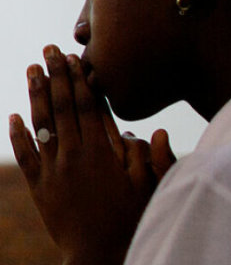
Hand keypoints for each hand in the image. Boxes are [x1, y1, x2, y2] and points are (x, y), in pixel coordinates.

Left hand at [9, 45, 175, 264]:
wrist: (97, 255)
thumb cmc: (127, 219)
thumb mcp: (146, 187)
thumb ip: (149, 157)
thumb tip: (152, 129)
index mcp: (99, 152)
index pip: (86, 106)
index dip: (79, 80)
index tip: (73, 58)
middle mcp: (73, 155)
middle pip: (62, 106)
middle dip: (56, 75)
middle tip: (48, 50)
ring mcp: (53, 170)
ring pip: (41, 124)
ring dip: (35, 95)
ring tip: (31, 69)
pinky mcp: (40, 187)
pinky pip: (25, 156)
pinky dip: (18, 135)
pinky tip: (13, 116)